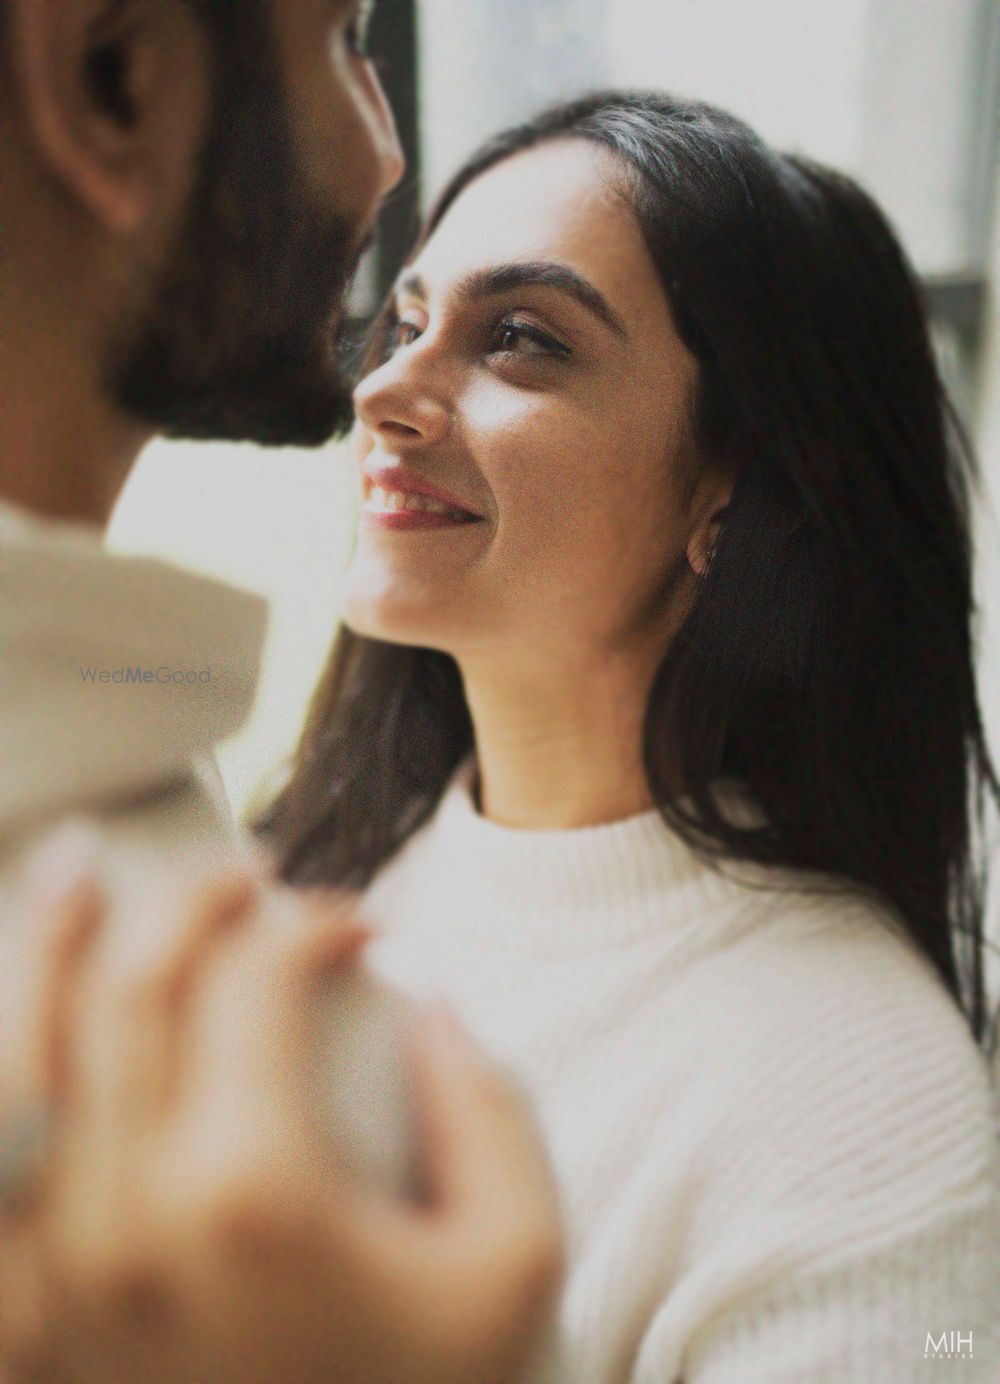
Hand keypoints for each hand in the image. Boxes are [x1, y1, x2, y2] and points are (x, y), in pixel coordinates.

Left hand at [0, 827, 562, 1383]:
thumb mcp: (516, 1264)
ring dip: (49, 943)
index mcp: (256, 1193)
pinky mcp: (17, 1326)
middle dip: (192, 899)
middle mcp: (125, 1222)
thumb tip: (424, 1001)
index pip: (262, 983)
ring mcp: (45, 1276)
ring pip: (17, 1054)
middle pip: (135, 987)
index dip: (313, 923)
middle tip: (241, 876)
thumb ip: (488, 1109)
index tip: (355, 926)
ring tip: (82, 872)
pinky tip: (17, 1022)